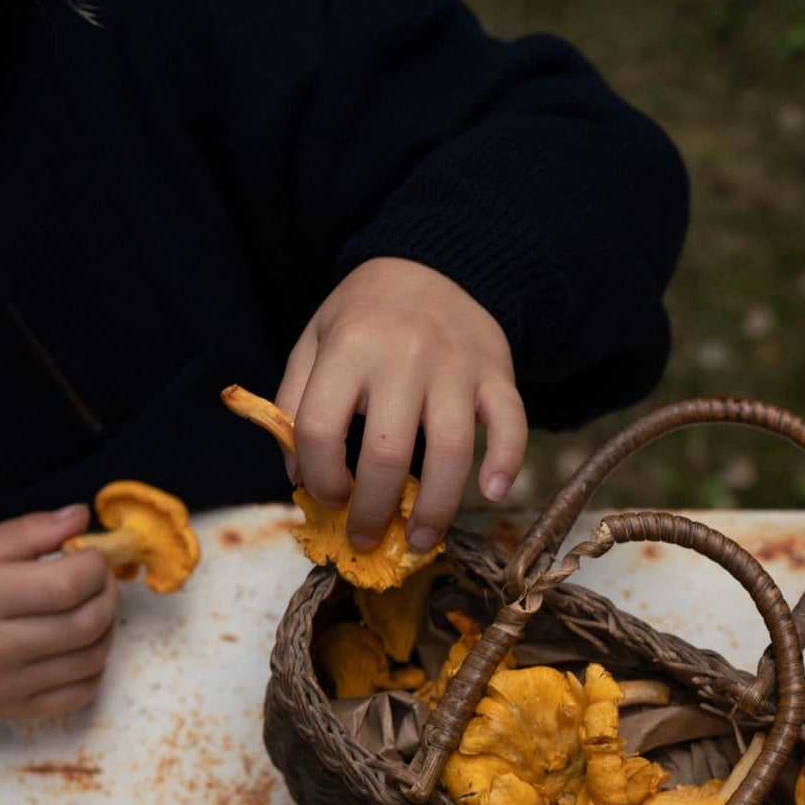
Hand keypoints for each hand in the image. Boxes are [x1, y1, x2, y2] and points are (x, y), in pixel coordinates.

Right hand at [0, 508, 117, 721]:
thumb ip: (28, 531)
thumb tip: (81, 517)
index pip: (69, 584)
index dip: (95, 566)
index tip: (91, 556)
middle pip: (87, 622)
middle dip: (107, 594)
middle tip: (99, 579)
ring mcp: (5, 685)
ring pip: (92, 659)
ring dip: (107, 629)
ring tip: (91, 607)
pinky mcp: (13, 711)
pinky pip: (80, 693)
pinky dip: (94, 667)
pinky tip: (80, 645)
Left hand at [277, 256, 528, 554]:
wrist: (434, 264)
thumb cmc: (366, 314)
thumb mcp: (315, 340)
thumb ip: (293, 402)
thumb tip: (298, 475)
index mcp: (348, 350)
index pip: (320, 429)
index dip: (319, 476)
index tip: (329, 498)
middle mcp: (404, 359)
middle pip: (388, 455)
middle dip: (374, 511)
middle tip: (369, 538)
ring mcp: (457, 369)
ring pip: (452, 453)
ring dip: (437, 510)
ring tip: (422, 541)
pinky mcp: (498, 375)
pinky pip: (511, 425)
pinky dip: (506, 464)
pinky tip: (491, 493)